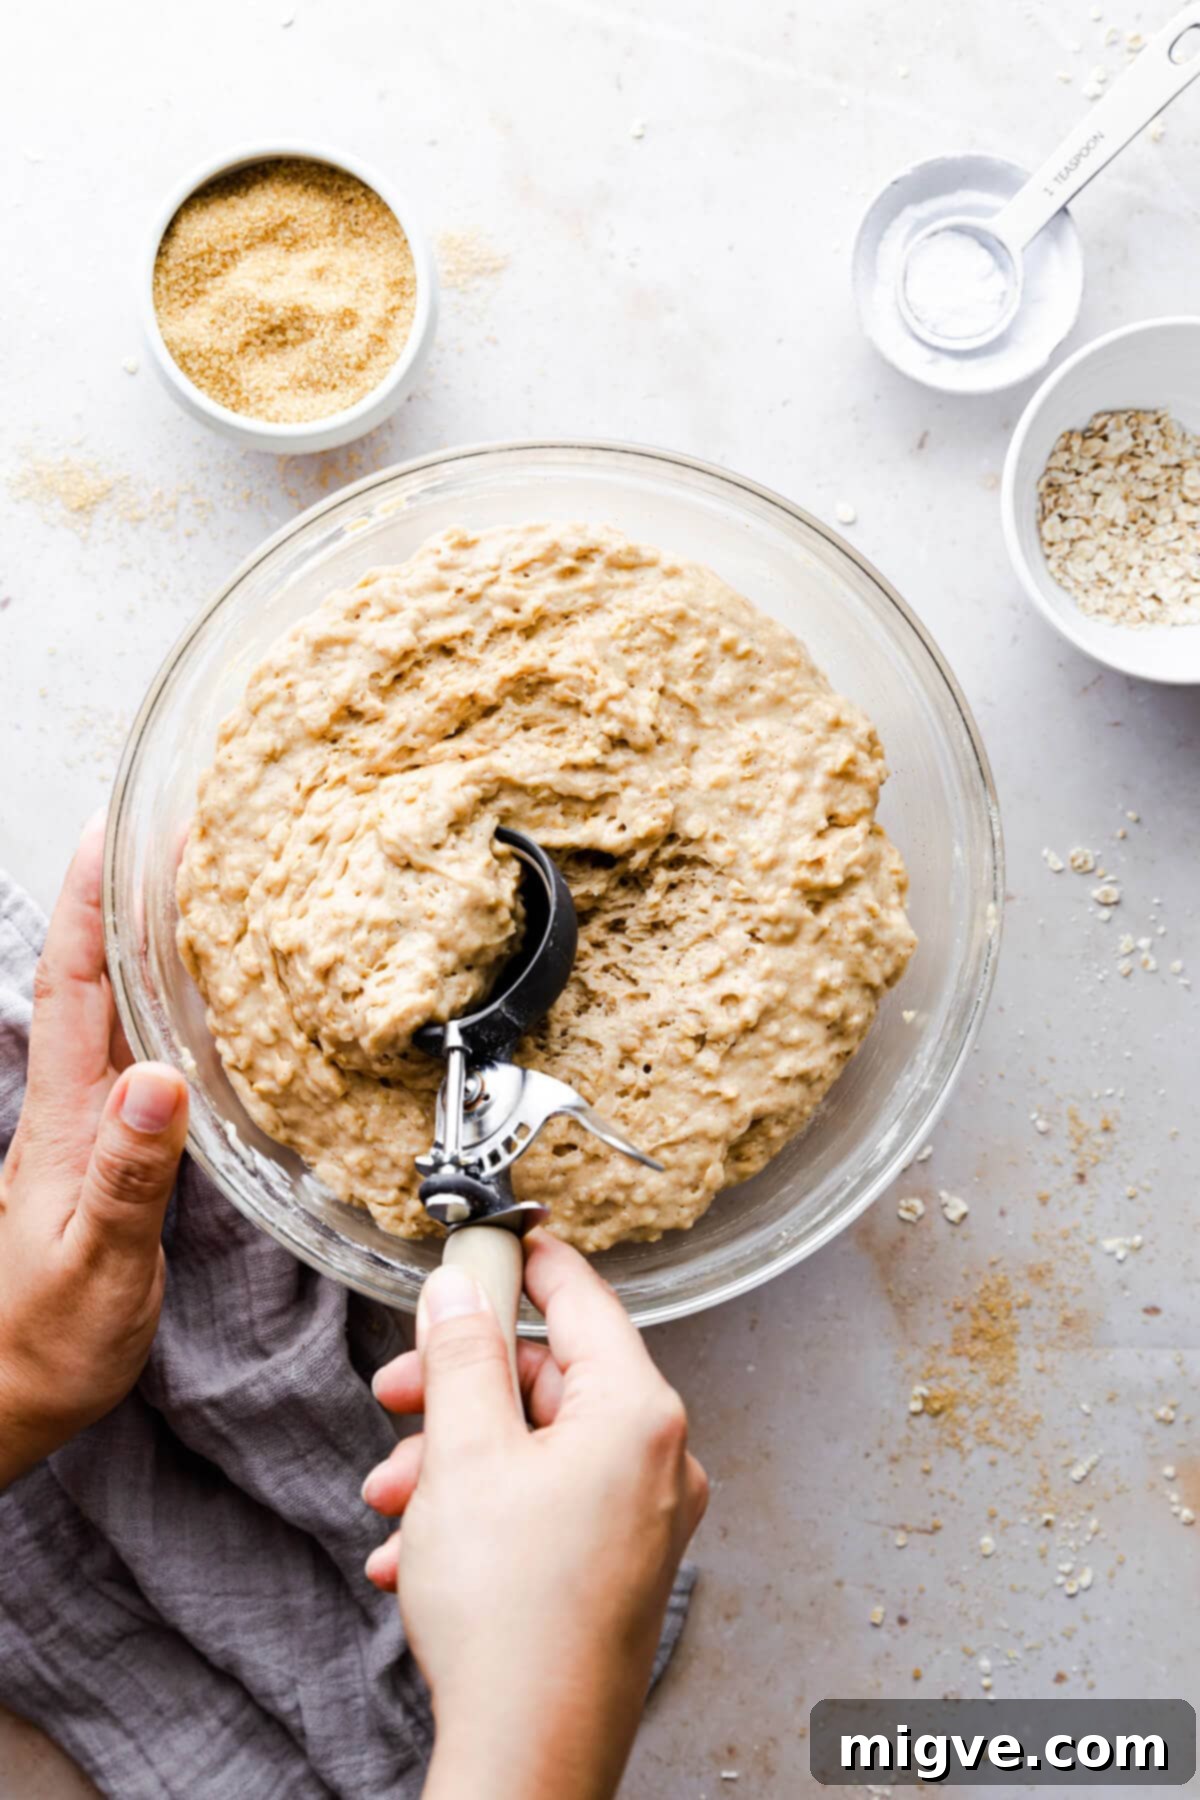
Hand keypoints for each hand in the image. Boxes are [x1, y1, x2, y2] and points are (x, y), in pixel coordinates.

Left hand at [0, 817, 188, 1489]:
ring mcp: (88, 1130)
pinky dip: (158, 1005)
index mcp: (66, 1122)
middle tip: (163, 830)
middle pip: (89, 978)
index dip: (87, 906)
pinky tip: (193, 997)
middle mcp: (73, 1110)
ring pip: (111, 1010)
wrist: (9, 1394)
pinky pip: (133, 1055)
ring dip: (136, 941)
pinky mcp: (107, 1155)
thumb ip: (129, 1175)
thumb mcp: (96, 1264)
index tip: (110, 832)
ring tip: (183, 885)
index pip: (72, 988)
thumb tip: (160, 1079)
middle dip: (117, 895)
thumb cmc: (45, 1343)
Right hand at [364, 1229, 707, 1799]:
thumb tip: (458, 1292)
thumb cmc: (512, 1615)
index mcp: (639, 1414)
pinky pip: (544, 1507)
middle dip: (459, 1392)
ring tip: (392, 1499)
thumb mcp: (464, 1454)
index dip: (528, 1262)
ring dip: (454, 1461)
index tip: (493, 1241)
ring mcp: (641, 1521)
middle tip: (397, 1395)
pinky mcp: (616, 1569)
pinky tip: (415, 1550)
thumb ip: (460, 1357)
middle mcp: (656, 1461)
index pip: (583, 1301)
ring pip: (535, 1450)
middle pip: (549, 1381)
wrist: (527, 1753)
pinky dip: (479, 1510)